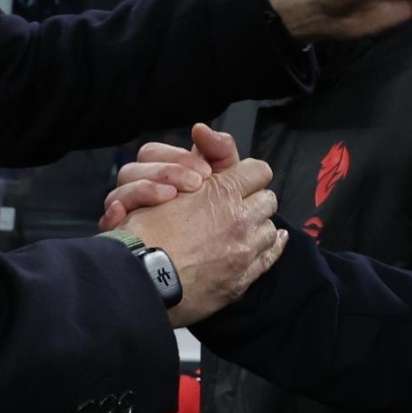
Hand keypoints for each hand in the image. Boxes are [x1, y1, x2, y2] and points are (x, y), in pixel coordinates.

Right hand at [100, 124, 236, 229]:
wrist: (187, 270)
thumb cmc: (209, 226)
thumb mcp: (224, 185)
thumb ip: (219, 151)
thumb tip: (200, 129)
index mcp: (157, 178)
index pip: (151, 153)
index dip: (178, 158)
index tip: (206, 172)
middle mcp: (136, 194)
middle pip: (132, 168)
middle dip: (167, 171)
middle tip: (196, 185)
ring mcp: (125, 217)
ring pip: (117, 191)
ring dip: (144, 189)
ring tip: (170, 197)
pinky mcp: (119, 238)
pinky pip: (106, 220)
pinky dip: (115, 214)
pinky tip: (124, 214)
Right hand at [120, 143, 284, 327]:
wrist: (140, 280)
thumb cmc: (145, 232)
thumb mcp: (161, 183)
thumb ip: (186, 160)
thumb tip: (202, 131)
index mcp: (222, 193)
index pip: (257, 170)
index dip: (246, 172)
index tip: (238, 179)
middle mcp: (239, 220)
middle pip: (268, 198)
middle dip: (254, 198)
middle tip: (238, 203)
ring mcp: (243, 252)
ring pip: (270, 228)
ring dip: (258, 224)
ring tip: (243, 227)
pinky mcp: (241, 279)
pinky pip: (270, 257)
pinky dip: (270, 247)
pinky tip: (271, 241)